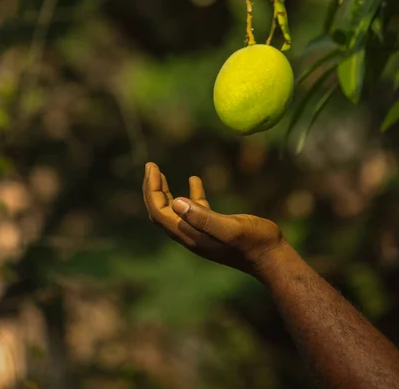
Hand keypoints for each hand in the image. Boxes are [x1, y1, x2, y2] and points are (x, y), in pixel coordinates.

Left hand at [142, 162, 284, 274]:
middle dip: (153, 189)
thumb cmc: (253, 242)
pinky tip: (195, 179)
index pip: (159, 213)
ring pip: (175, 210)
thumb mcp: (229, 228)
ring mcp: (202, 233)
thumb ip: (203, 218)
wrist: (272, 257)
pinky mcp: (214, 228)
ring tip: (160, 173)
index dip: (152, 190)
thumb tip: (176, 202)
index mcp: (190, 235)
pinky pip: (195, 209)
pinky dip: (191, 194)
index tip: (152, 167)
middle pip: (162, 212)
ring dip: (165, 191)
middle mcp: (191, 235)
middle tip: (151, 166)